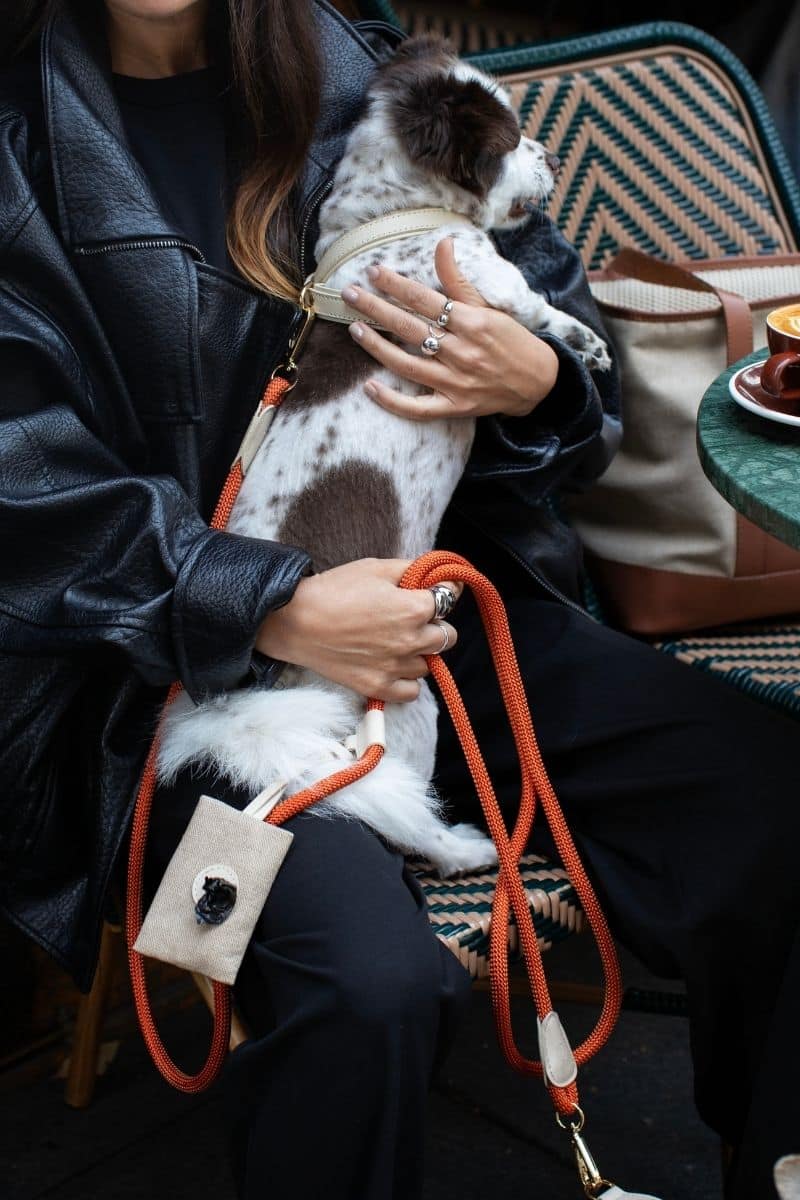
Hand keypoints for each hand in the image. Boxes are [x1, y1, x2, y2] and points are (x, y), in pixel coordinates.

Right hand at [256, 558, 460, 702]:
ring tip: (397, 641)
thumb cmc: (333, 590)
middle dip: (435, 623)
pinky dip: (407, 680)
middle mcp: (411, 640)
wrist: (295, 621)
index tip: (431, 589)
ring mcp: (395, 667)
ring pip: (429, 664)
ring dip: (420, 652)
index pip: (449, 598)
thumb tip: (436, 573)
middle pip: (447, 636)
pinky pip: (412, 691)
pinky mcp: (378, 687)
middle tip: (413, 617)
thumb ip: (411, 569)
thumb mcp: (375, 568)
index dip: (442, 590)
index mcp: (414, 607)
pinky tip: (393, 665)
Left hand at [341, 237, 558, 420]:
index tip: (373, 271)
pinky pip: (417, 408)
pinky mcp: (454, 407)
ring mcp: (456, 382)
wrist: (538, 382)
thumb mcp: (489, 306)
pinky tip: (369, 388)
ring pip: (407, 365)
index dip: (396, 284)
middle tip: (349, 294)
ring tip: (354, 330)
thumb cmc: (511, 340)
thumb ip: (459, 279)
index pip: (425, 299)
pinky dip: (392, 401)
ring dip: (377, 347)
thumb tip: (442, 242)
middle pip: (409, 327)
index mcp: (472, 322)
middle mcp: (462, 351)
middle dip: (376, 308)